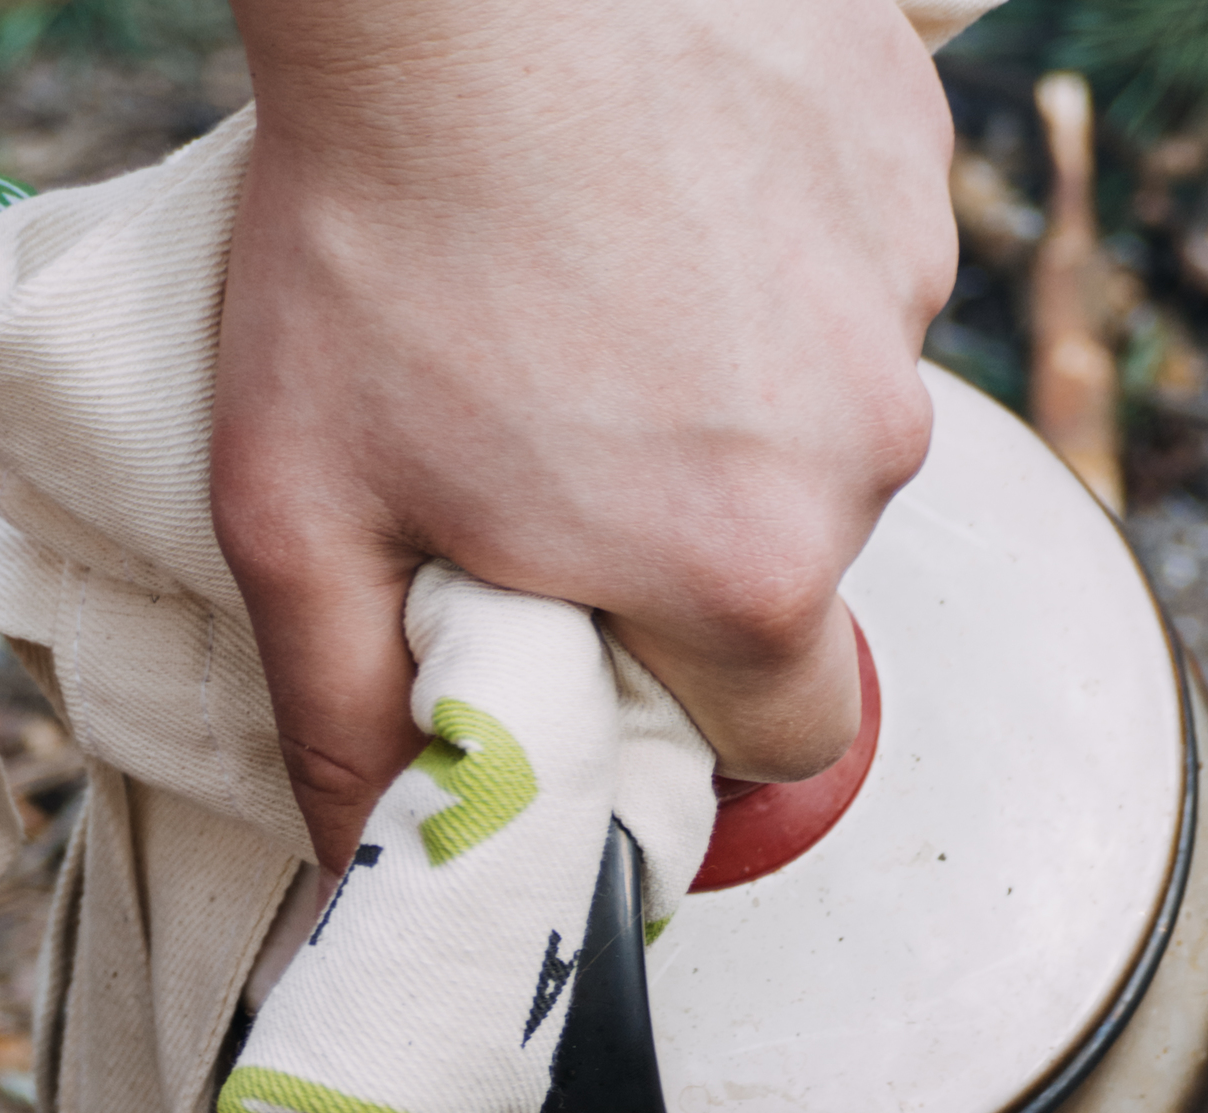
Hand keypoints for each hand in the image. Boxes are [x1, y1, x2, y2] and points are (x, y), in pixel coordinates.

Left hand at [212, 0, 955, 867]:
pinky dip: (760, 254)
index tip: (602, 647)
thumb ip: (343, 719)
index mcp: (747, 572)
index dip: (687, 714)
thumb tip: (370, 865)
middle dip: (696, 548)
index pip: (786, 740)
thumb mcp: (302, 517)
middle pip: (802, 573)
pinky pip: (846, 264)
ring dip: (726, 394)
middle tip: (552, 449)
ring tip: (588, 297)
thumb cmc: (371, 231)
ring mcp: (900, 284)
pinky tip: (649, 198)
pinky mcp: (905, 151)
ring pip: (825, 412)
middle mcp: (863, 445)